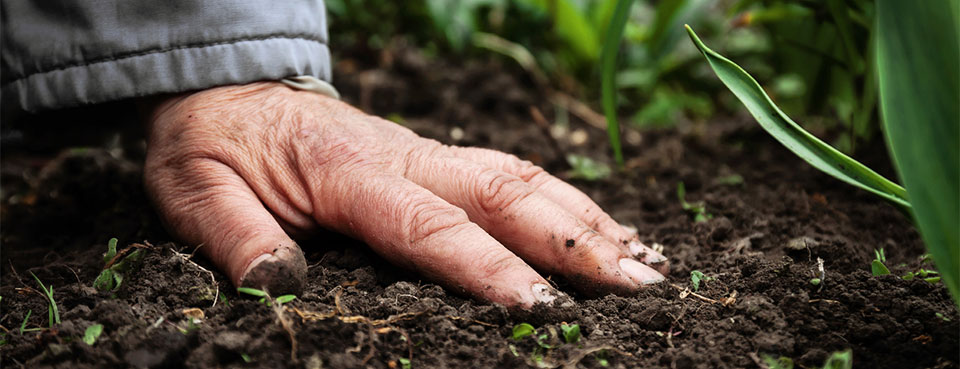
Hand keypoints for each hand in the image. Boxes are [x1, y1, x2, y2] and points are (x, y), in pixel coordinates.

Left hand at [144, 82, 667, 307]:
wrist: (230, 91)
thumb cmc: (214, 147)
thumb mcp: (197, 193)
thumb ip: (237, 239)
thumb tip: (279, 287)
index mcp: (349, 172)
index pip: (430, 225)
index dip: (488, 268)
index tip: (542, 310)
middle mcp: (405, 156)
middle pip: (505, 193)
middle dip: (576, 241)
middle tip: (642, 286)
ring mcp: (427, 153)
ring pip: (523, 178)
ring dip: (588, 219)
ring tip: (647, 262)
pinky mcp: (436, 158)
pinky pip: (513, 174)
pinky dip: (567, 202)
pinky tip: (603, 229)